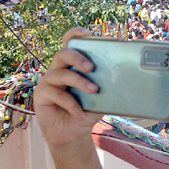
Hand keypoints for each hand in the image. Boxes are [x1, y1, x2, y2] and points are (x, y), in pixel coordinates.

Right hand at [33, 28, 101, 146]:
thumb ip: (108, 87)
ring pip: (60, 74)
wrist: (73, 134)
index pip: (69, 43)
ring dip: (79, 82)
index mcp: (72, 66)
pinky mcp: (41, 95)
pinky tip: (82, 115)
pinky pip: (57, 95)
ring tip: (94, 91)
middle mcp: (58, 69)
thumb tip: (127, 80)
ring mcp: (48, 81)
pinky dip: (72, 105)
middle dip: (78, 58)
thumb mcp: (101, 98)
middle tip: (92, 68)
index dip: (75, 34)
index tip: (88, 33)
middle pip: (63, 54)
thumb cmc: (87, 111)